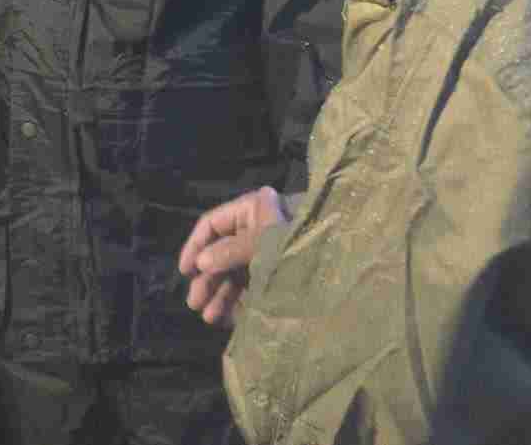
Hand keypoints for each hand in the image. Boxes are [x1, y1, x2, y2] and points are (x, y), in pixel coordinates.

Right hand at [178, 186, 287, 326]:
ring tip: (210, 318)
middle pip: (220, 252)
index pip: (212, 223)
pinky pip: (251, 288)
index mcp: (253, 210)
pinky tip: (228, 320)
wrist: (345, 263)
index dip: (195, 246)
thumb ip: (230, 251)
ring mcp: (268, 254)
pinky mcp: (279, 276)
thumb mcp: (263, 244)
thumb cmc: (300, 245)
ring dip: (219, 295)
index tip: (184, 271)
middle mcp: (257, 230)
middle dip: (207, 278)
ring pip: (234, 273)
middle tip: (194, 303)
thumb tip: (200, 261)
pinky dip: (238, 303)